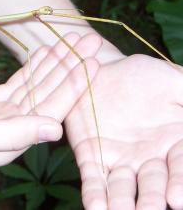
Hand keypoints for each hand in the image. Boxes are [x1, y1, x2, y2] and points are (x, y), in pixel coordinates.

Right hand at [0, 33, 100, 175]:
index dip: (74, 86)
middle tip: (92, 42)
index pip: (51, 111)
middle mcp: (9, 131)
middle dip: (71, 69)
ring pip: (33, 88)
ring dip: (53, 64)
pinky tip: (42, 54)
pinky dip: (30, 69)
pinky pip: (15, 84)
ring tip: (72, 41)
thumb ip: (11, 134)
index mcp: (9, 142)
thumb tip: (55, 130)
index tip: (94, 61)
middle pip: (48, 96)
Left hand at [65, 54, 182, 208]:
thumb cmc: (140, 74)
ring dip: (121, 203)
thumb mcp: (171, 80)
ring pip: (122, 186)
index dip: (181, 181)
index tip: (178, 198)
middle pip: (153, 183)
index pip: (181, 165)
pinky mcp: (91, 156)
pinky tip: (95, 206)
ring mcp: (118, 159)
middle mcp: (148, 157)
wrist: (99, 70)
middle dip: (152, 199)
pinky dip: (94, 193)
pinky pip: (93, 177)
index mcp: (173, 141)